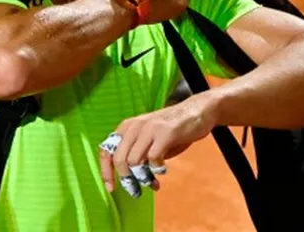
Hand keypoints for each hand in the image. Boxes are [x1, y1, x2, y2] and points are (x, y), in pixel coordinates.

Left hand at [98, 94, 217, 197]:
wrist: (197, 112)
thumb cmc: (172, 130)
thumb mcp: (149, 139)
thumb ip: (138, 154)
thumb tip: (131, 180)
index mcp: (127, 127)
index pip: (106, 150)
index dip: (106, 172)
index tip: (110, 188)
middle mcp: (135, 126)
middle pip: (119, 159)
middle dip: (126, 179)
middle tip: (136, 190)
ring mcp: (150, 128)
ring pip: (134, 160)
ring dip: (143, 178)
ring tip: (152, 183)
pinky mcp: (166, 132)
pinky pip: (154, 158)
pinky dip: (157, 169)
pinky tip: (163, 170)